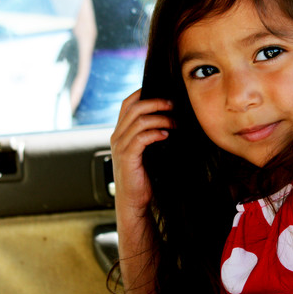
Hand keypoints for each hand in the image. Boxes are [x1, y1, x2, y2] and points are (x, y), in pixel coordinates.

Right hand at [110, 89, 173, 220]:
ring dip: (160, 118)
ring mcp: (120, 147)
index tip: (164, 92)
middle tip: (174, 104)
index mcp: (120, 132)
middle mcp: (116, 137)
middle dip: (156, 102)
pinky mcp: (127, 158)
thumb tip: (171, 117)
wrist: (134, 202)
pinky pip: (141, 138)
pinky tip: (167, 135)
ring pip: (138, 121)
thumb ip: (150, 134)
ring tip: (175, 122)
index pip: (127, 103)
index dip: (143, 93)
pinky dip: (155, 133)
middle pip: (133, 107)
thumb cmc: (143, 177)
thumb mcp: (146, 151)